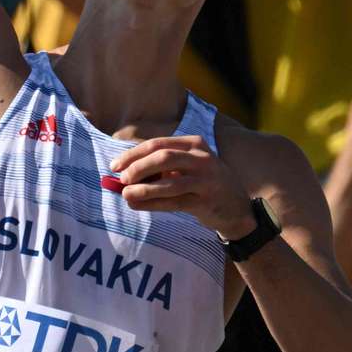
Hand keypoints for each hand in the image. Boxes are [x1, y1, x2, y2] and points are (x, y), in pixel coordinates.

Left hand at [110, 134, 256, 239]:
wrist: (237, 207)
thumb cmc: (202, 184)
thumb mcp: (185, 169)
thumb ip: (158, 169)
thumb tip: (120, 175)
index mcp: (194, 144)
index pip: (158, 144)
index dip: (133, 154)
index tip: (114, 166)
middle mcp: (202, 158)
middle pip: (164, 158)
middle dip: (138, 168)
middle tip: (121, 179)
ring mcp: (207, 179)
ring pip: (169, 182)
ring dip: (143, 189)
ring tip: (125, 194)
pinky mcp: (207, 200)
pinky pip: (175, 202)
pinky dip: (153, 204)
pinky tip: (137, 205)